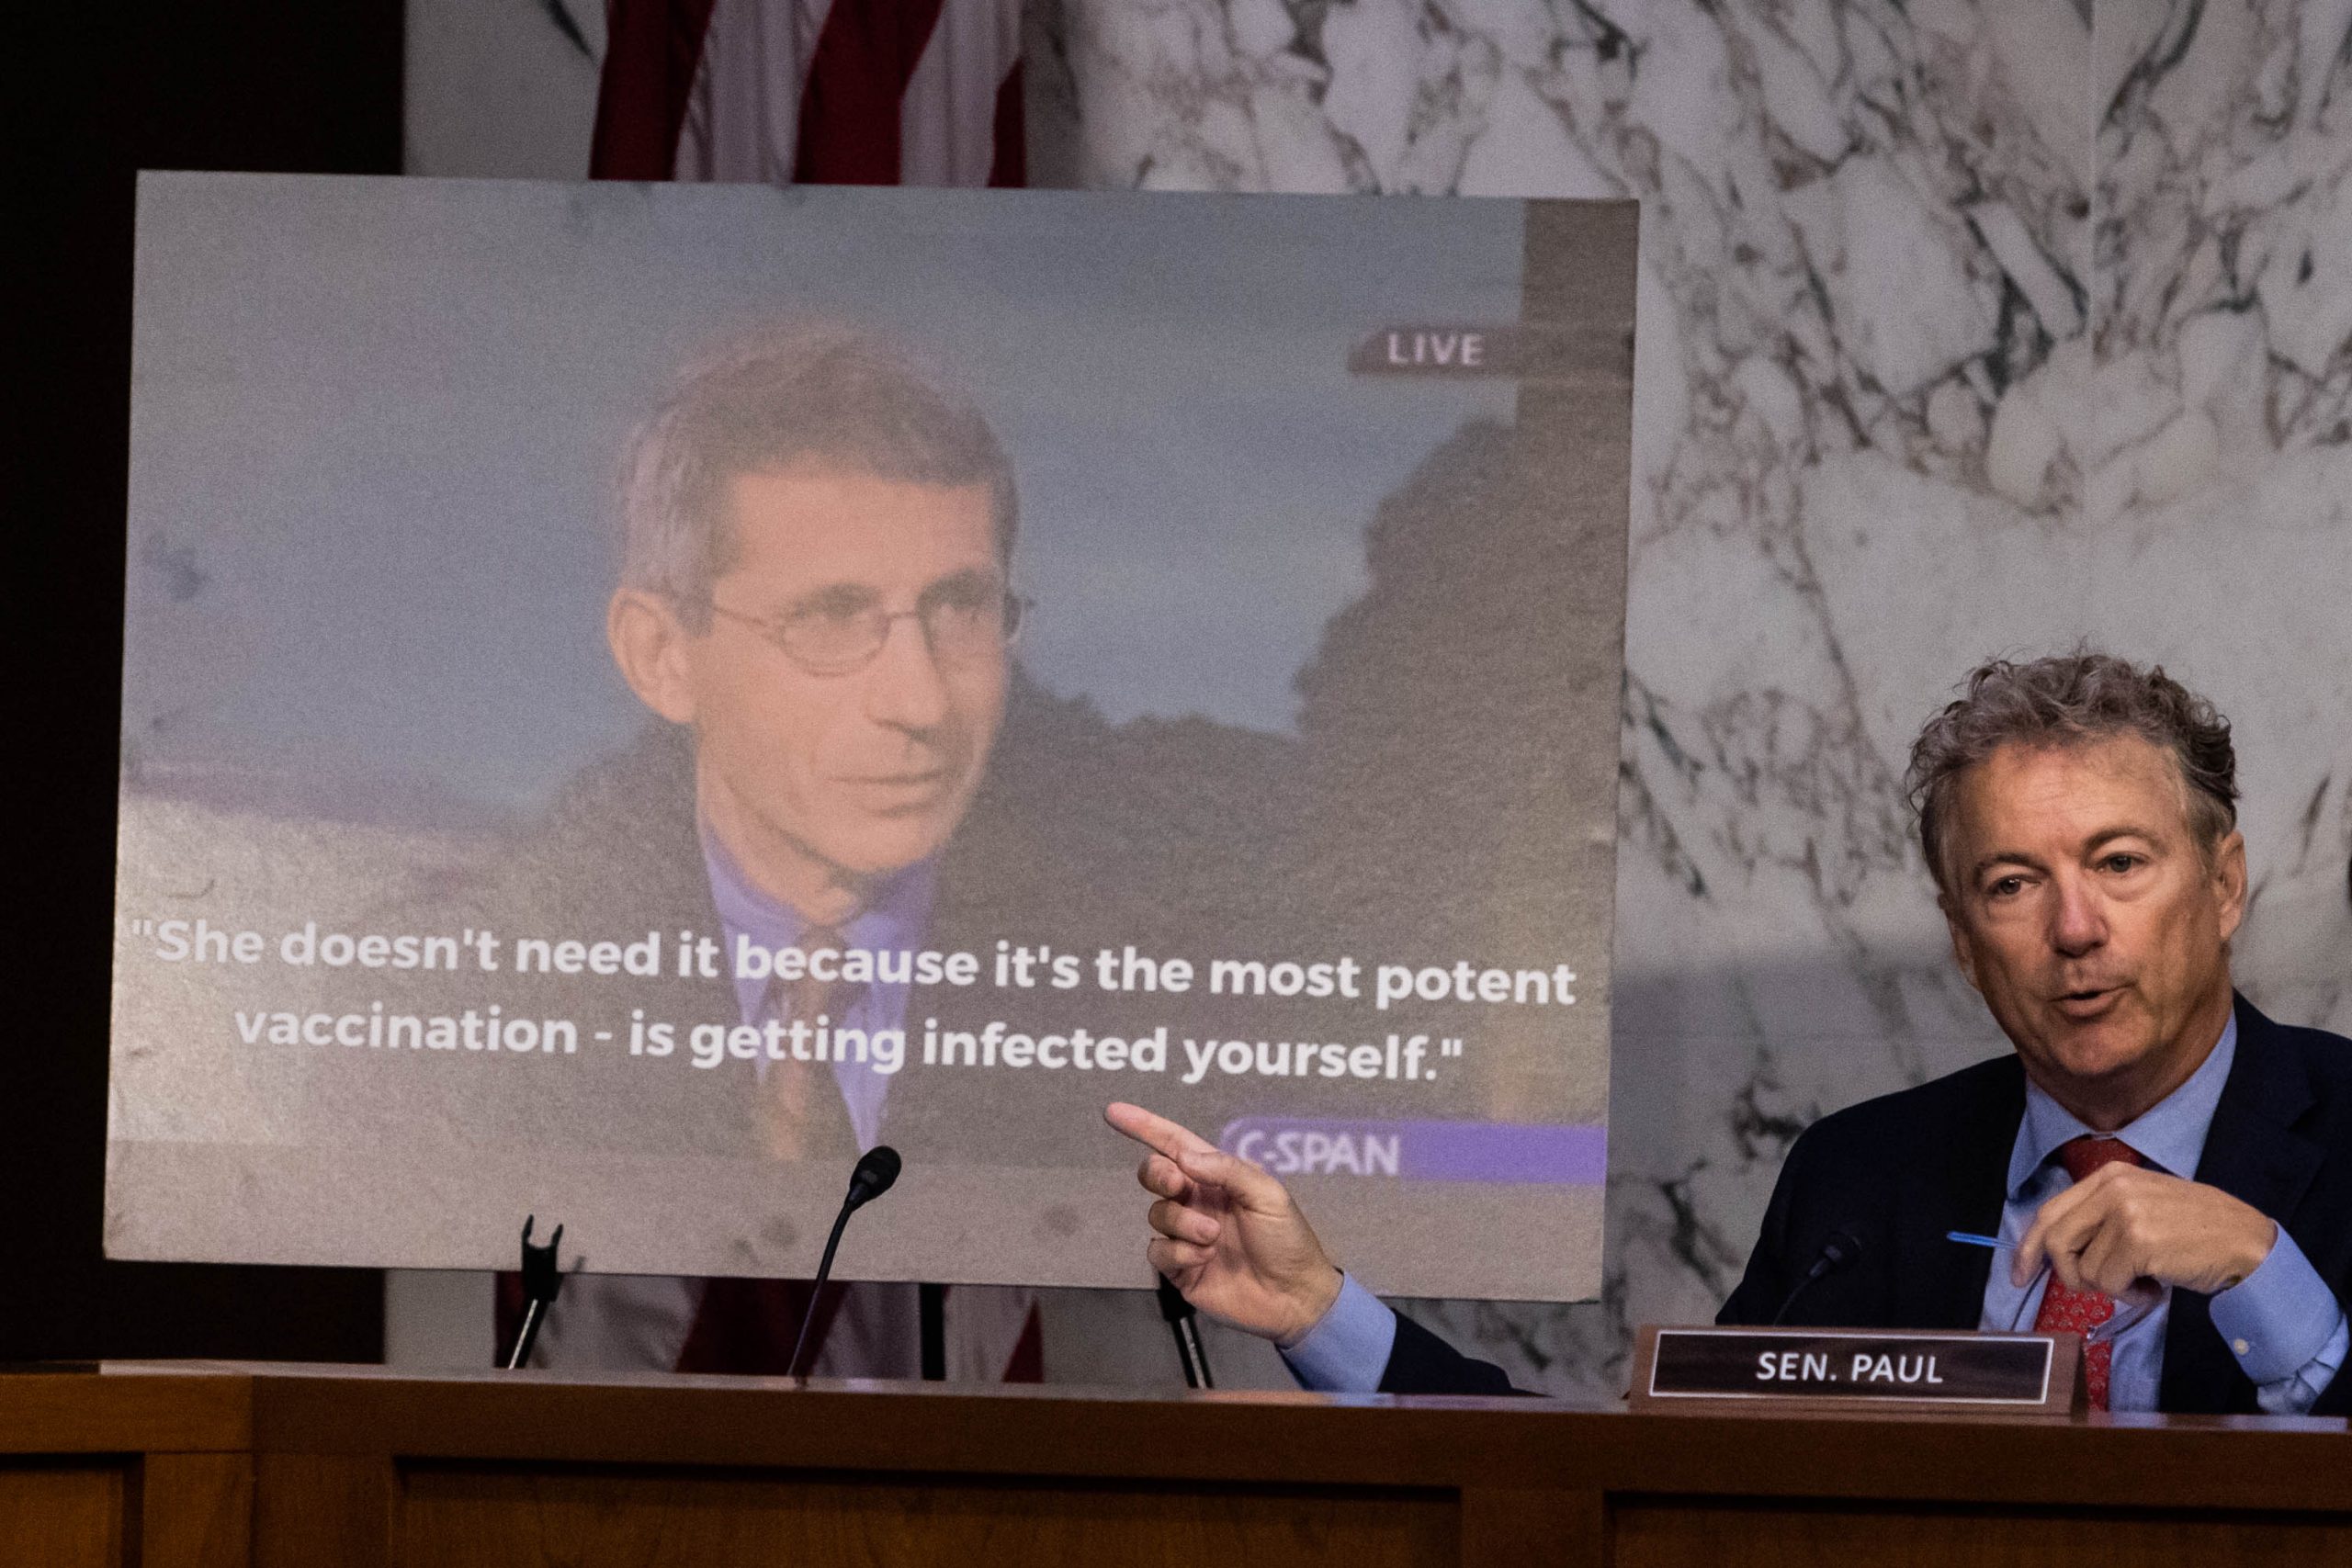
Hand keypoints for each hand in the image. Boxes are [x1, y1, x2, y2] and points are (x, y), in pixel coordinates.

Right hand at [1104, 1102, 1343, 1344]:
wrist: (1293, 1296)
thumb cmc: (1287, 1239)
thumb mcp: (1268, 1194)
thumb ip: (1227, 1169)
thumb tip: (1183, 1159)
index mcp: (1217, 1177)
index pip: (1174, 1144)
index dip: (1144, 1126)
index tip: (1113, 1112)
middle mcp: (1196, 1201)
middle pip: (1154, 1174)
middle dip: (1158, 1174)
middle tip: (1179, 1185)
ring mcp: (1185, 1234)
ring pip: (1157, 1214)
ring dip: (1183, 1223)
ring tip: (1213, 1238)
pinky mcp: (1179, 1267)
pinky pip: (1158, 1251)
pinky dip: (1179, 1253)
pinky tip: (1205, 1259)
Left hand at [2013, 1164, 2276, 1297]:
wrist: (2248, 1244)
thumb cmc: (2197, 1232)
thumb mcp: (2144, 1208)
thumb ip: (2101, 1219)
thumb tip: (2056, 1251)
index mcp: (2109, 1175)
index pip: (2049, 1212)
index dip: (2029, 1247)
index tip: (2020, 1273)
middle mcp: (2112, 1187)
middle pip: (2055, 1240)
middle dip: (2068, 1274)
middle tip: (2096, 1288)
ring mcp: (2124, 1212)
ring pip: (2083, 1268)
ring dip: (2111, 1287)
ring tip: (2143, 1280)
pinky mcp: (2137, 1241)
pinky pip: (2108, 1283)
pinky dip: (2129, 1295)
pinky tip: (2155, 1287)